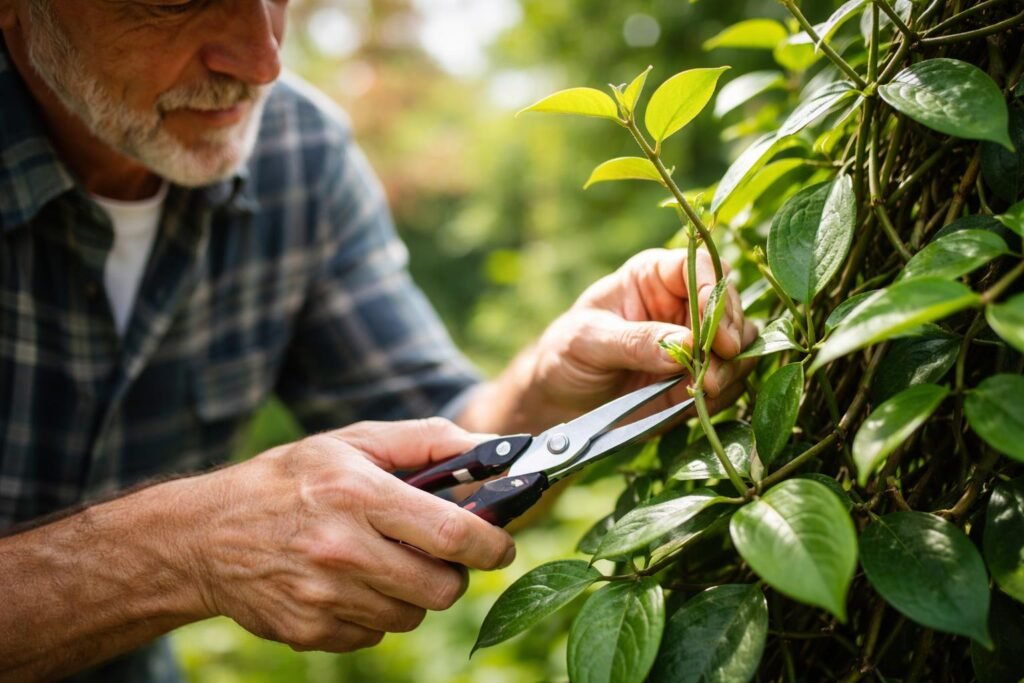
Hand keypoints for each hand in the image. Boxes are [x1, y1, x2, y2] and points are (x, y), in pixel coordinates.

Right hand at [188, 418, 514, 652]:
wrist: (206, 536)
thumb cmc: (289, 480)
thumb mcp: (353, 442)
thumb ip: (426, 441)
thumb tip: (491, 451)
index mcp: (358, 495)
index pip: (451, 533)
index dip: (491, 544)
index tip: (502, 546)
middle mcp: (343, 549)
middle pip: (442, 587)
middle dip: (453, 573)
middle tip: (437, 554)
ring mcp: (325, 597)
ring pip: (413, 614)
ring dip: (412, 592)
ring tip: (381, 561)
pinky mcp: (312, 632)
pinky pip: (375, 633)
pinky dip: (375, 612)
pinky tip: (348, 583)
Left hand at [525, 248, 756, 421]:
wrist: (561, 399)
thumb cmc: (568, 353)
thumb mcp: (589, 340)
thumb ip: (636, 341)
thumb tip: (688, 345)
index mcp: (656, 276)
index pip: (703, 269)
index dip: (715, 293)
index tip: (713, 328)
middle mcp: (685, 304)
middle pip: (732, 307)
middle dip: (730, 334)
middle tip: (717, 362)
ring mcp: (698, 343)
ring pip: (741, 346)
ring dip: (732, 367)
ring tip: (707, 386)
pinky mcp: (701, 379)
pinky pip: (732, 382)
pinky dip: (725, 392)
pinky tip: (701, 400)